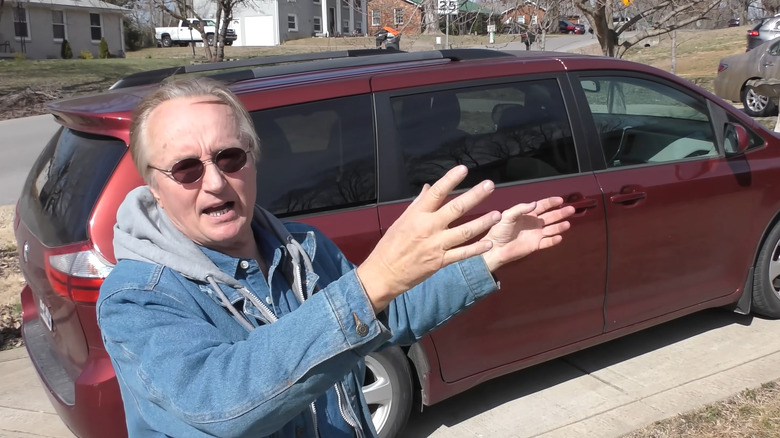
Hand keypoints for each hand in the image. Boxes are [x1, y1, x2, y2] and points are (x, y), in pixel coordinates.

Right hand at [356, 165, 500, 312]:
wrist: (385, 273)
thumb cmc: (391, 245)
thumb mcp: (402, 220)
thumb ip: (418, 204)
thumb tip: (428, 187)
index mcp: (417, 215)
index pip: (437, 192)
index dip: (450, 180)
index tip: (463, 169)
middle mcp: (428, 227)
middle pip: (456, 209)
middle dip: (475, 196)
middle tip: (490, 185)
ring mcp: (436, 245)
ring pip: (464, 232)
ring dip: (482, 222)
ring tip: (497, 214)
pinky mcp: (440, 262)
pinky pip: (462, 254)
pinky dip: (476, 249)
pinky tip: (489, 242)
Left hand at [481, 198, 574, 271]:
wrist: (495, 248)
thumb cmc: (499, 230)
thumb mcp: (507, 216)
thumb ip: (520, 209)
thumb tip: (535, 204)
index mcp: (528, 214)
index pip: (542, 206)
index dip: (551, 202)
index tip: (561, 200)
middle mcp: (534, 223)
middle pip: (551, 216)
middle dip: (561, 213)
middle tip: (571, 209)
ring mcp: (536, 234)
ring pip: (551, 229)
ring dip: (560, 226)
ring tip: (567, 224)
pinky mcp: (535, 245)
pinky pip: (547, 242)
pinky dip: (553, 240)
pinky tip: (559, 237)